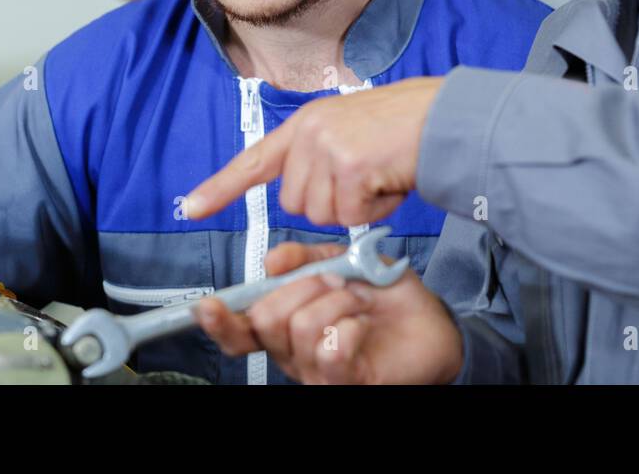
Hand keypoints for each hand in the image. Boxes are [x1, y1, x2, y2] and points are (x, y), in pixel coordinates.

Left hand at [185, 76, 443, 226]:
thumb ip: (322, 158)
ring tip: (382, 176)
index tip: (189, 208)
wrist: (446, 116)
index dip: (220, 187)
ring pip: (321, 214)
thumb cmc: (407, 130)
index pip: (255, 159)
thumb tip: (306, 199)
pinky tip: (391, 181)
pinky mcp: (350, 166)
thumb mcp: (352, 133)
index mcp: (307, 123)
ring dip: (355, 207)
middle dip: (331, 204)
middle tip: (366, 179)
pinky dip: (375, 209)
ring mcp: (328, 148)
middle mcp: (310, 132)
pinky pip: (351, 214)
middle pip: (296, 204)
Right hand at [194, 241, 463, 383]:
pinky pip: (331, 348)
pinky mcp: (346, 382)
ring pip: (301, 326)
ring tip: (359, 301)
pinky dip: (351, 324)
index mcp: (286, 325)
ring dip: (337, 300)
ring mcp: (318, 372)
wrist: (431, 322)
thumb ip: (305, 256)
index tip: (208, 305)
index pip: (239, 332)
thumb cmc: (386, 298)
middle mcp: (294, 353)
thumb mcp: (343, 262)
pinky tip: (363, 324)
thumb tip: (273, 258)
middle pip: (266, 320)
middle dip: (302, 285)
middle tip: (334, 279)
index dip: (219, 321)